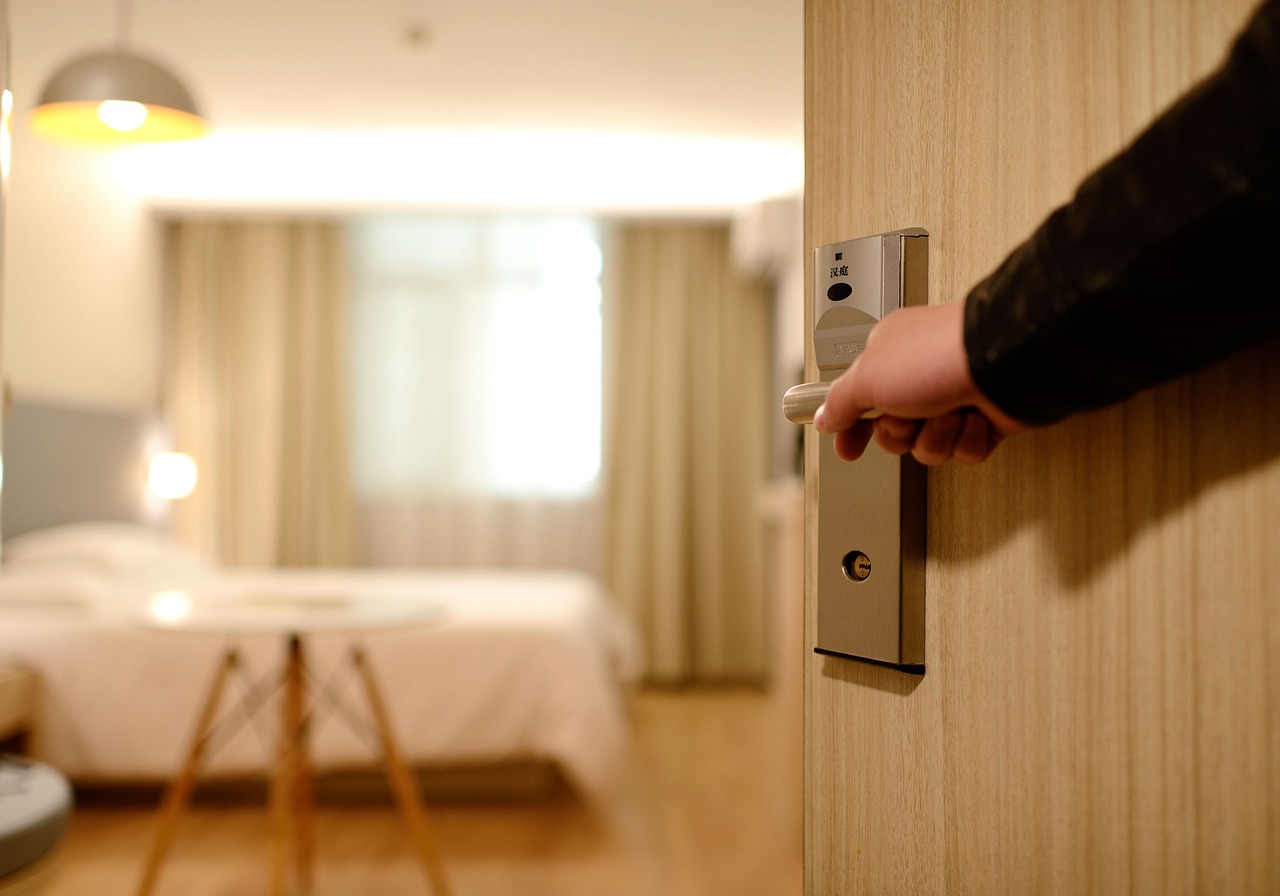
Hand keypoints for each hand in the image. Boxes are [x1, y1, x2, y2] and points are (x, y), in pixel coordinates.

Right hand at [811, 302, 1026, 464]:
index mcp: (889, 357)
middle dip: (901, 433)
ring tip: (950, 412)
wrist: (1005, 363)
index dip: (850, 429)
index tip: (846, 448)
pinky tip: (974, 419)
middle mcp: (921, 376)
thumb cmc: (938, 356)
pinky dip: (969, 440)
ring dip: (937, 436)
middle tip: (909, 416)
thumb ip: (839, 402)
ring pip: (929, 446)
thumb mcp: (867, 378)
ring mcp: (954, 397)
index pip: (858, 400)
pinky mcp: (985, 418)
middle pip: (893, 432)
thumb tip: (823, 417)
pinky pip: (965, 451)